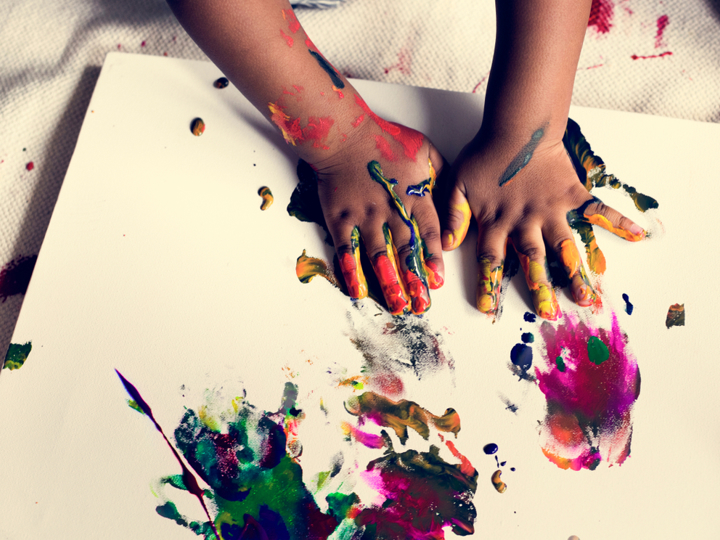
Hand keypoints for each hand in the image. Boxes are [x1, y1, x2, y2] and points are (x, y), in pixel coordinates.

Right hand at [307, 117, 445, 315]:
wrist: (344, 134)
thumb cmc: (383, 140)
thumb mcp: (424, 150)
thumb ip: (442, 174)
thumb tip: (455, 197)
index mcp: (414, 196)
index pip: (429, 233)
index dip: (434, 259)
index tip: (438, 281)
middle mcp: (391, 210)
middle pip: (406, 251)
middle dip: (415, 280)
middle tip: (421, 305)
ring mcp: (365, 216)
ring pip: (379, 255)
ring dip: (388, 283)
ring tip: (397, 306)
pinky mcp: (341, 219)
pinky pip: (347, 249)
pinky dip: (352, 271)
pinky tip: (358, 291)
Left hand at [440, 128, 644, 320]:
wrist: (516, 128)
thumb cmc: (484, 155)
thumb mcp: (457, 185)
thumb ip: (453, 217)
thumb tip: (445, 246)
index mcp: (496, 222)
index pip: (491, 259)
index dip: (488, 284)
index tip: (488, 309)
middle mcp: (525, 222)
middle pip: (532, 260)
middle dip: (540, 289)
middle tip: (548, 315)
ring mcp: (550, 210)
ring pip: (564, 247)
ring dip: (575, 273)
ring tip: (587, 298)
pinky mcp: (571, 194)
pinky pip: (596, 210)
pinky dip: (618, 221)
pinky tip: (639, 234)